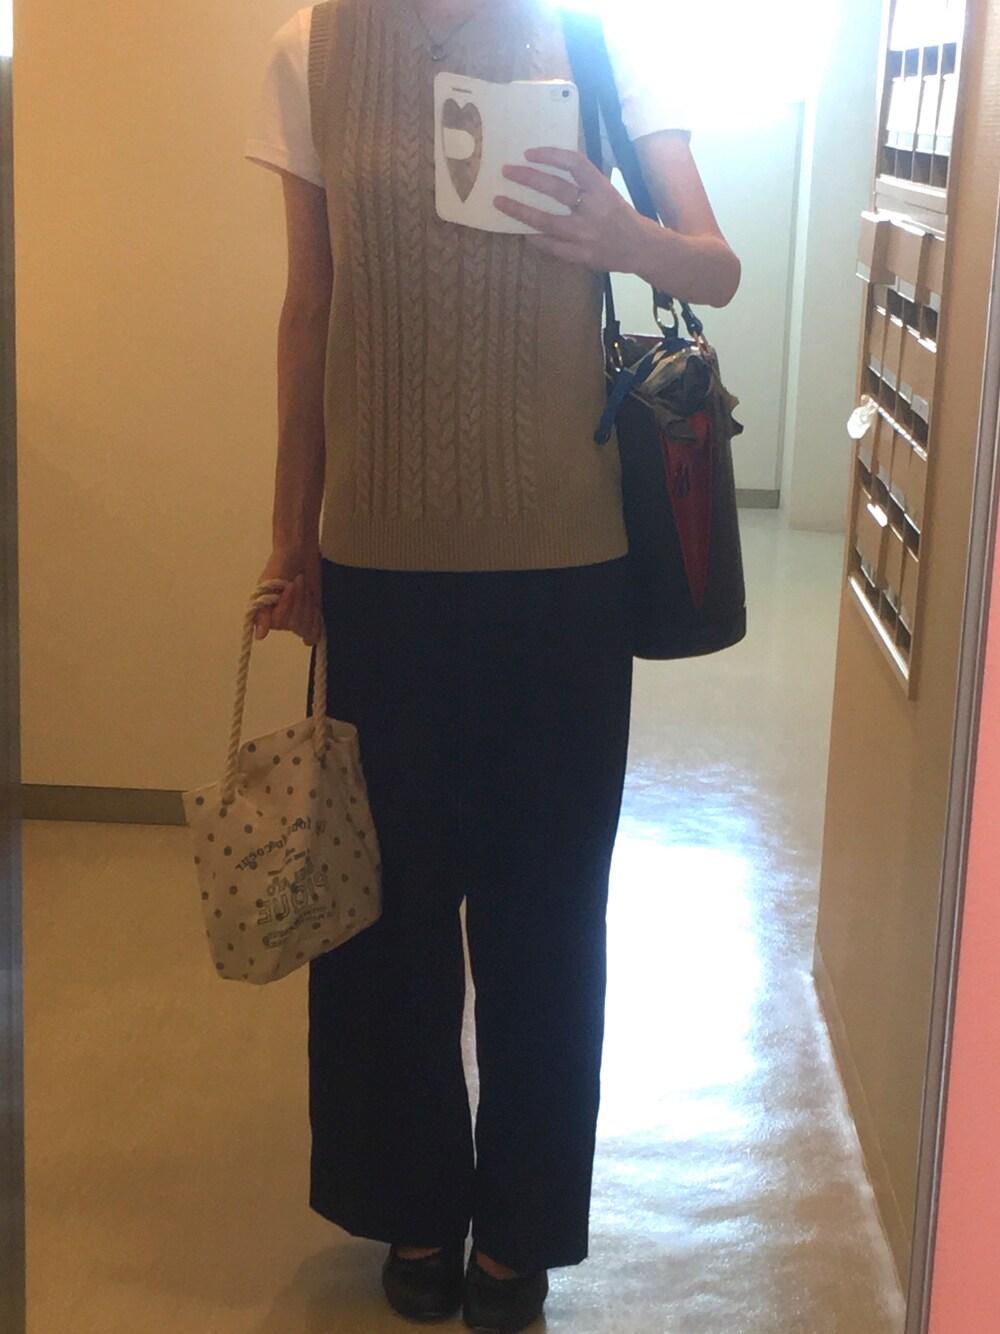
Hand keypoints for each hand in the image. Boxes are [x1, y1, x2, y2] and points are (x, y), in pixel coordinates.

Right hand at [253, 546, 322, 646]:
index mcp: (265, 614)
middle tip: (299, 581)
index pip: (279, 622)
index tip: (289, 585)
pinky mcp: (310, 619)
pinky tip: (315, 609)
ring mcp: (296, 621)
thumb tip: (260, 636)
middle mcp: (279, 621)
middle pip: (293, 625)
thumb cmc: (280, 565)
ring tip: (306, 589)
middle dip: (299, 602)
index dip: (287, 604)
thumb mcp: (268, 583)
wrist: (299, 554)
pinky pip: (313, 635)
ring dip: (307, 606)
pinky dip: (316, 623)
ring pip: (304, 628)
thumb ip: (263, 609)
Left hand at [494, 147, 647, 273]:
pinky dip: (536, 239)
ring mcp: (587, 235)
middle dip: (528, 178)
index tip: (529, 153)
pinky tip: (522, 232)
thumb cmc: (621, 216)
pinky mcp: (583, 256)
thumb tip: (550, 168)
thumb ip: (584, 183)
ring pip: (547, 221)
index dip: (551, 155)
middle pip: (556, 190)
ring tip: (501, 202)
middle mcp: (594, 209)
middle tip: (506, 171)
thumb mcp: (607, 192)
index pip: (575, 164)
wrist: (642, 248)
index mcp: (602, 189)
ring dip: (521, 211)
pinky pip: (553, 247)